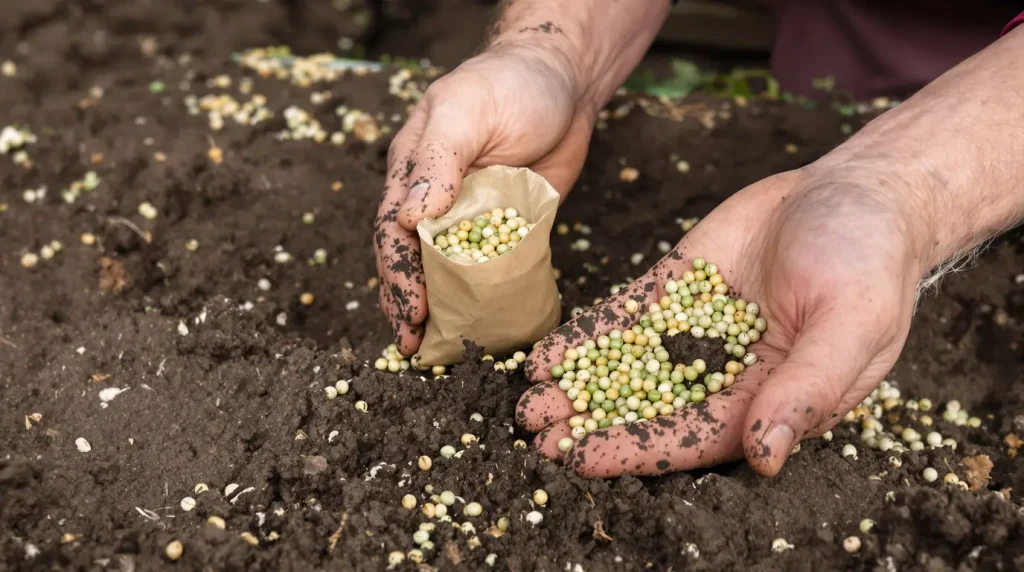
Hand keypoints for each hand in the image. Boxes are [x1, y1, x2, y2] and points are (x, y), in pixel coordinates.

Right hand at [374, 44, 595, 354]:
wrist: (566, 80)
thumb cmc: (508, 84)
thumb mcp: (466, 112)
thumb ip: (438, 161)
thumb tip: (409, 218)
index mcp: (412, 172)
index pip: (394, 232)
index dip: (399, 273)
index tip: (412, 309)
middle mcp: (436, 200)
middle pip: (414, 261)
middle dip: (409, 304)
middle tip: (414, 345)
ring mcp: (472, 217)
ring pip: (448, 271)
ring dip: (440, 309)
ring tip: (435, 350)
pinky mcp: (509, 227)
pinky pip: (492, 268)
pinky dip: (484, 297)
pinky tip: (483, 326)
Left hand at [516, 168, 927, 476]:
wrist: (855, 192)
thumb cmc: (868, 263)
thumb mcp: (849, 327)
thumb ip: (805, 391)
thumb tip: (764, 456)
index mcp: (765, 398)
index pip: (692, 437)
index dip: (635, 450)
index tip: (580, 457)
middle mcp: (723, 373)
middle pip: (647, 408)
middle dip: (591, 423)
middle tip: (535, 432)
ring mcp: (695, 329)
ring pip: (627, 366)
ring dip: (579, 385)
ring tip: (526, 398)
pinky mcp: (677, 288)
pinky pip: (626, 318)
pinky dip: (589, 336)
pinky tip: (549, 351)